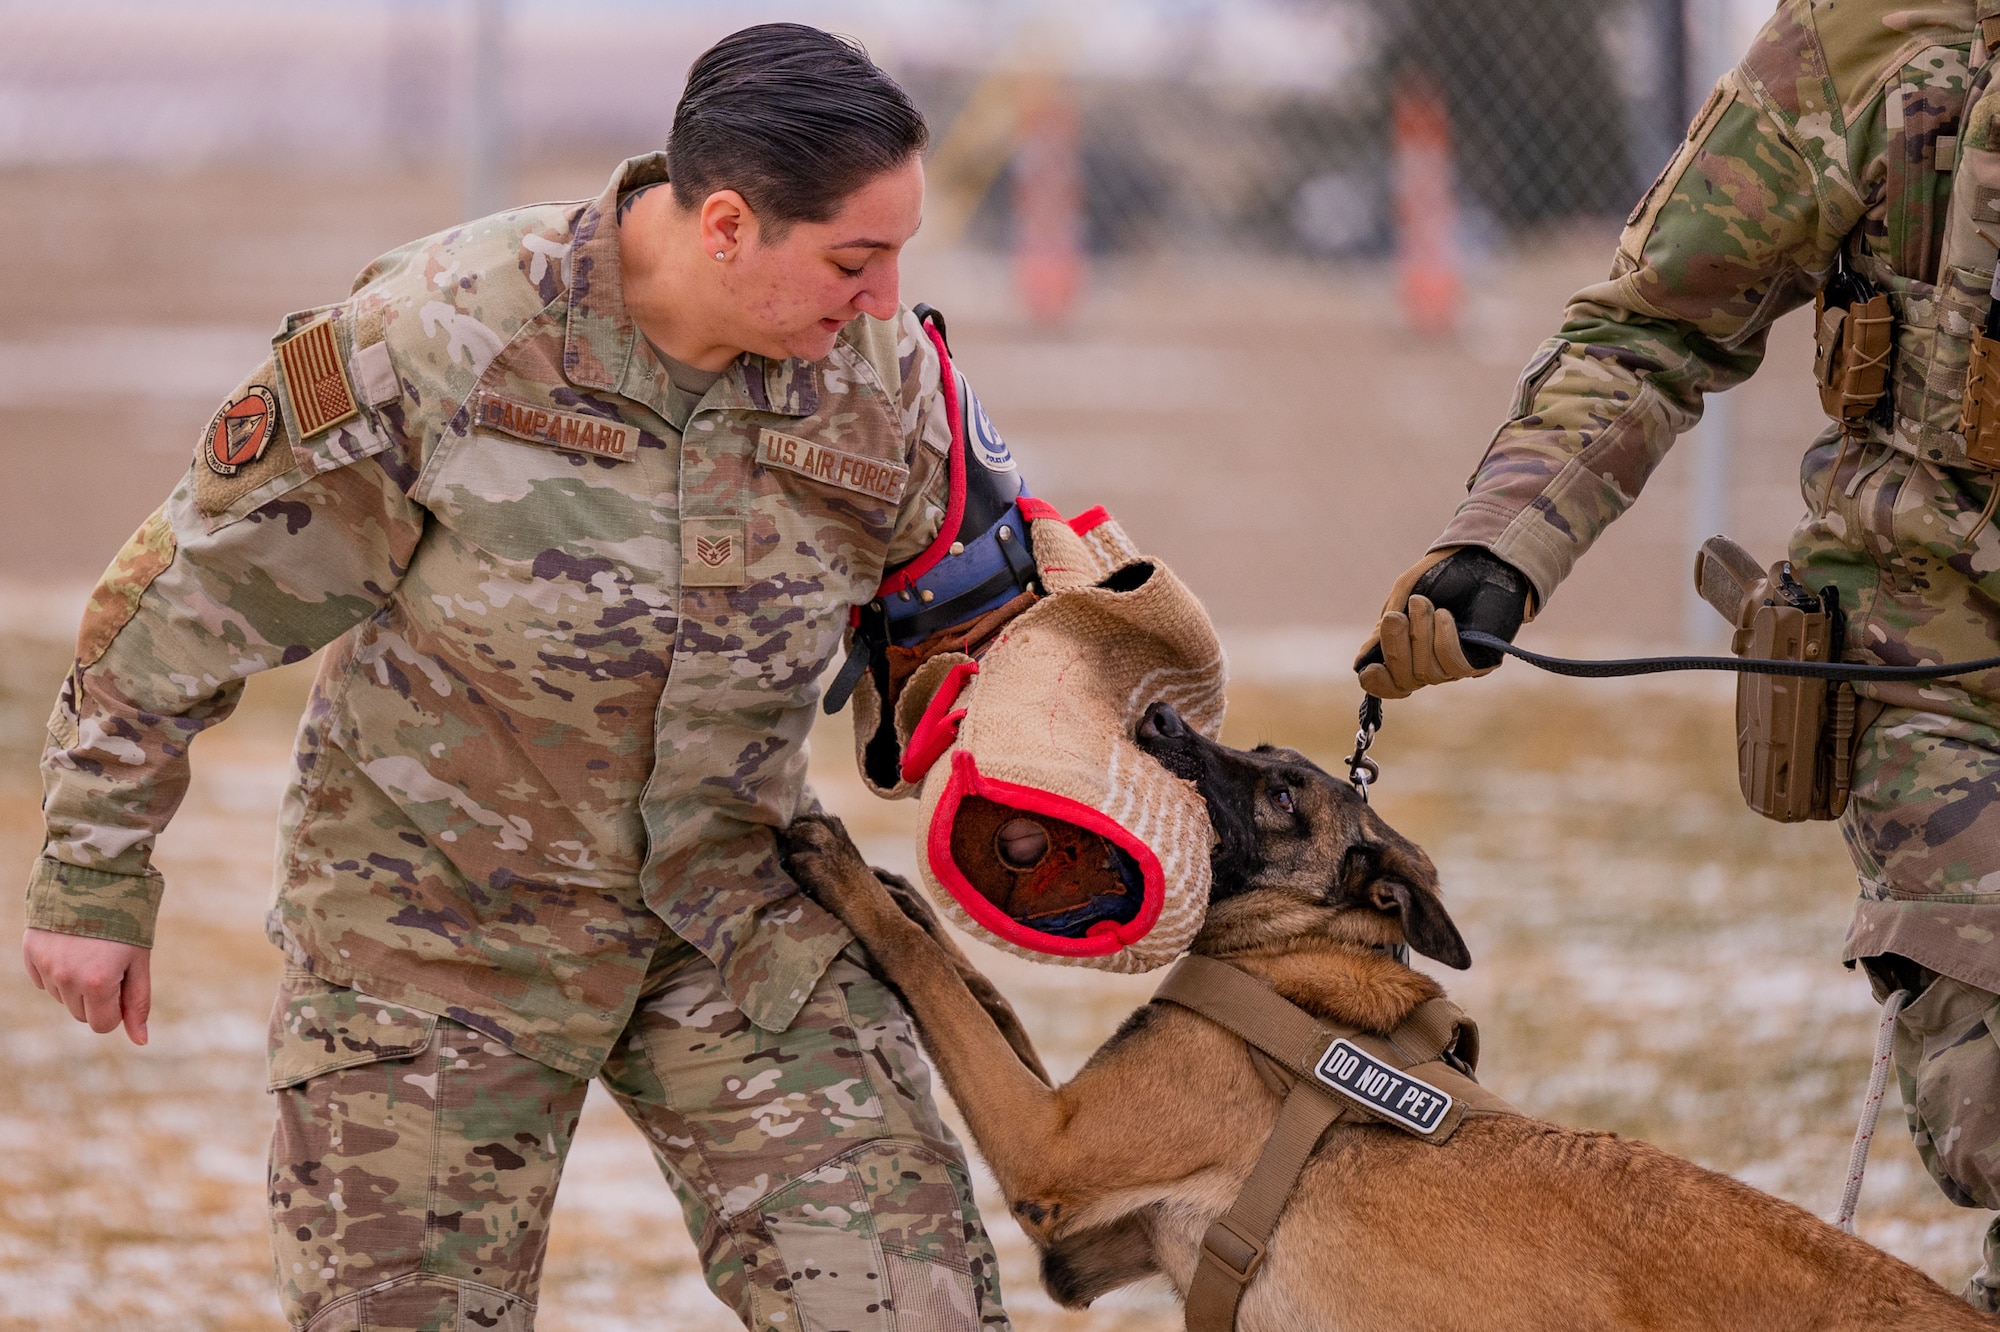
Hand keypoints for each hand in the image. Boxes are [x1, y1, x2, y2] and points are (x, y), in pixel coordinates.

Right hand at [21, 928, 150, 1044]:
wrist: (93, 877)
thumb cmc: (126, 920)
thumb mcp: (139, 960)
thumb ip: (138, 1002)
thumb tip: (141, 1041)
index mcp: (97, 983)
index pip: (102, 1024)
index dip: (116, 1011)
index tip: (122, 988)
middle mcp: (66, 979)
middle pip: (81, 1014)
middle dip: (97, 998)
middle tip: (109, 964)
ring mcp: (45, 966)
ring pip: (61, 997)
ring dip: (76, 984)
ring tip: (91, 951)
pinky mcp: (30, 953)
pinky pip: (43, 980)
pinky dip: (57, 971)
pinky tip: (71, 946)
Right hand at [1355, 546, 1531, 699]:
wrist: (1483, 557)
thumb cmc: (1442, 573)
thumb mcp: (1405, 593)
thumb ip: (1386, 624)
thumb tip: (1365, 658)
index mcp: (1408, 651)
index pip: (1391, 684)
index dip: (1379, 684)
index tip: (1371, 669)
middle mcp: (1430, 664)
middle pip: (1405, 680)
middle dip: (1395, 649)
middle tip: (1395, 618)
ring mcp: (1454, 666)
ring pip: (1427, 672)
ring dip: (1420, 635)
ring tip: (1422, 603)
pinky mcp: (1480, 661)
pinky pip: (1454, 664)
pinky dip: (1443, 638)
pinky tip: (1444, 615)